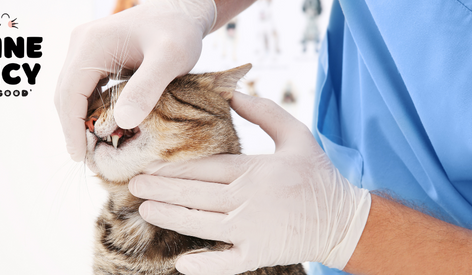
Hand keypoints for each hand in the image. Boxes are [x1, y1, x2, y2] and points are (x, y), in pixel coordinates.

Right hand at [55, 0, 215, 160]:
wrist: (182, 11)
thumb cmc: (179, 31)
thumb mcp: (170, 58)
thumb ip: (148, 87)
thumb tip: (124, 122)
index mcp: (92, 44)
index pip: (70, 93)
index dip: (71, 127)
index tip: (80, 156)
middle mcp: (82, 45)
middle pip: (66, 94)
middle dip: (73, 128)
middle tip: (86, 159)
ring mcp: (87, 50)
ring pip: (73, 92)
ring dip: (80, 120)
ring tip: (94, 149)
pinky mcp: (96, 56)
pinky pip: (86, 87)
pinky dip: (91, 109)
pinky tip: (104, 127)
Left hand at [128, 92, 371, 274]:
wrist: (343, 220)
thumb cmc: (317, 175)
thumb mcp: (297, 135)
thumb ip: (265, 112)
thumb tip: (233, 92)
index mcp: (256, 171)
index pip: (206, 168)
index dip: (175, 167)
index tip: (149, 165)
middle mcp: (249, 201)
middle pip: (196, 195)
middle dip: (162, 189)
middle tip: (134, 186)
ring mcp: (253, 231)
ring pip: (202, 224)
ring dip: (172, 217)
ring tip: (147, 210)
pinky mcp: (259, 255)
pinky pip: (227, 262)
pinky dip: (205, 264)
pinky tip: (182, 263)